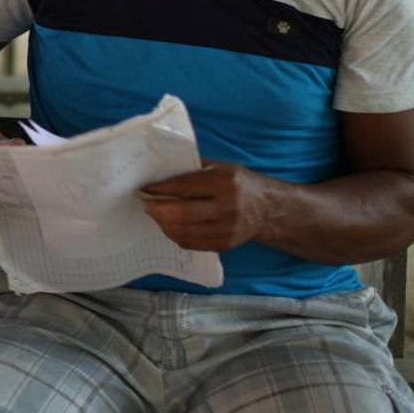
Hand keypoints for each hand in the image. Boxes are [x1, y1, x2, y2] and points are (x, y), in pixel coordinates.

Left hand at [140, 160, 274, 251]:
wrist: (268, 209)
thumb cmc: (238, 183)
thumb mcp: (221, 167)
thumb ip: (193, 169)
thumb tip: (158, 172)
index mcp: (226, 183)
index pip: (184, 187)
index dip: (160, 189)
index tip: (144, 188)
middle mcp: (229, 207)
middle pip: (182, 213)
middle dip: (157, 209)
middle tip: (146, 204)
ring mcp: (228, 229)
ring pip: (184, 232)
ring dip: (163, 223)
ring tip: (155, 214)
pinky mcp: (225, 245)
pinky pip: (191, 243)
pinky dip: (175, 234)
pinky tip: (169, 225)